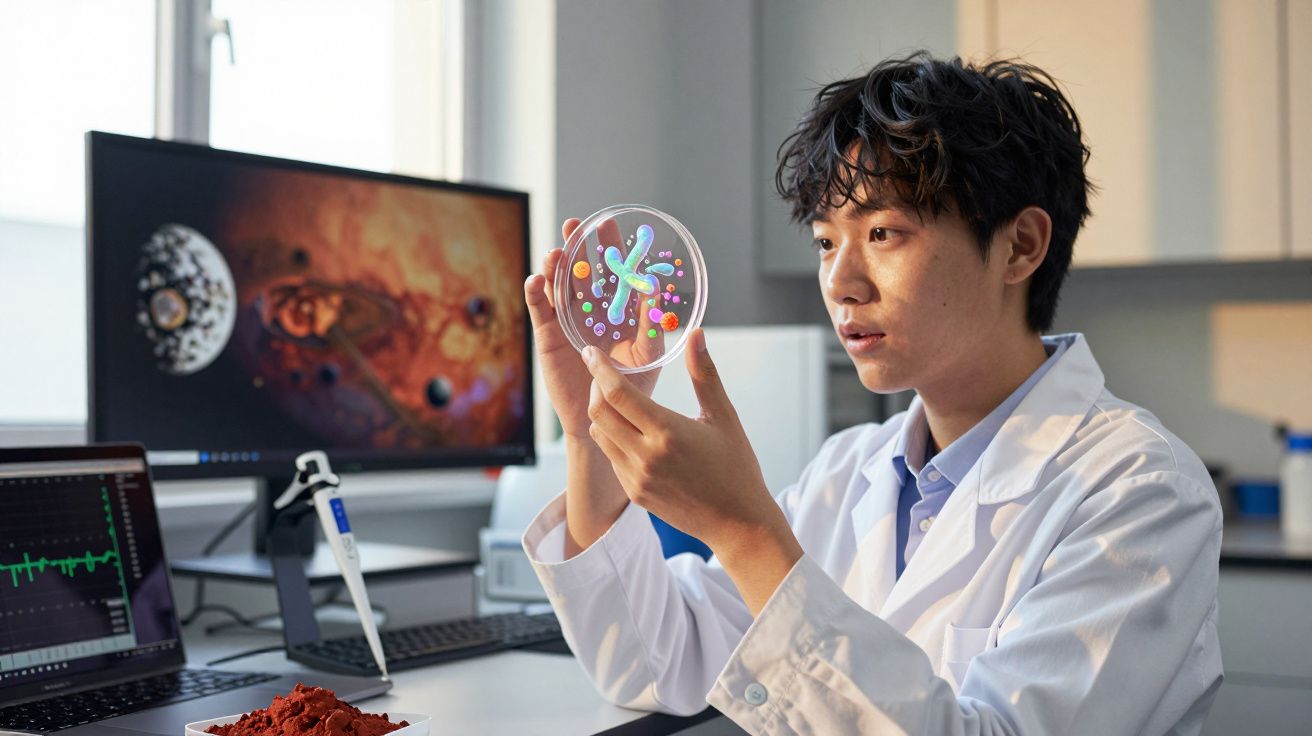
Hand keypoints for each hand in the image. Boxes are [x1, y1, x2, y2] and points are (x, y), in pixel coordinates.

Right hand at [524, 219, 662, 439]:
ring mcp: (567, 320)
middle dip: (578, 247)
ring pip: (558, 285)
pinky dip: (536, 293)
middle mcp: (590, 310)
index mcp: (616, 309)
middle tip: (576, 225)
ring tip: (556, 252)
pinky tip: (537, 280)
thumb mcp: (647, 354)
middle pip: (581, 270)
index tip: (608, 224)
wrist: (605, 418)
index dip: (609, 248)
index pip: (612, 272)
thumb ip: (651, 325)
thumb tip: (655, 291)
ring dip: (555, 266)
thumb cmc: (632, 388)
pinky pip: (540, 309)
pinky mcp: (548, 334)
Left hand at [582, 328, 794, 554]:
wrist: (737, 523)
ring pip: (599, 435)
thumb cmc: (736, 467)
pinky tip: (632, 430)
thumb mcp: (723, 417)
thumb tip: (696, 334)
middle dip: (595, 388)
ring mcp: (636, 478)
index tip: (590, 352)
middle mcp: (645, 456)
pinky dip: (614, 438)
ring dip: (602, 414)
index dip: (599, 369)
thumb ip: (704, 374)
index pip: (617, 394)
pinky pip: (611, 457)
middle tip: (603, 374)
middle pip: (598, 413)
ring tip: (618, 400)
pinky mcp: (634, 493)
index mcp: (667, 433)